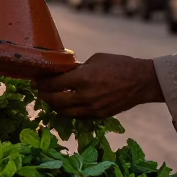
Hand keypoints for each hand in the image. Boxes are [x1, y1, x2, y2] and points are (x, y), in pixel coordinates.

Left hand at [33, 53, 163, 118]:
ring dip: (54, 105)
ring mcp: (92, 108)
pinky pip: (77, 115)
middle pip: (55, 99)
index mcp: (83, 78)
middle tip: (39, 90)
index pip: (54, 83)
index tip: (35, 80)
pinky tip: (64, 104)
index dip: (41, 83)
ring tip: (49, 98)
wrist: (142, 82)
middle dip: (44, 95)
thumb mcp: (95, 60)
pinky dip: (67, 110)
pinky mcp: (98, 115)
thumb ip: (78, 68)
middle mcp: (85, 95)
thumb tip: (64, 71)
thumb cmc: (119, 65)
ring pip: (64, 111)